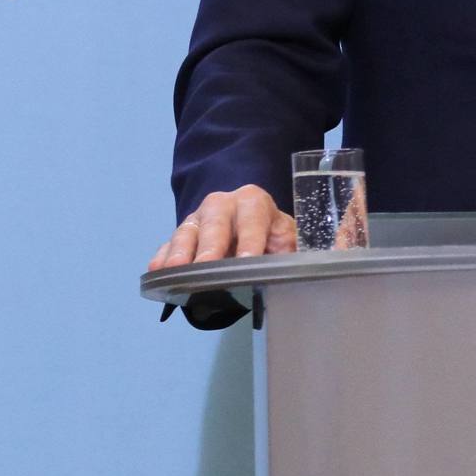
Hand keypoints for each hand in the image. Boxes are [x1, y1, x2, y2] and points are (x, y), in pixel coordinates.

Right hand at [148, 184, 292, 269]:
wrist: (254, 231)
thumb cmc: (273, 239)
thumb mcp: (291, 242)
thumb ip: (299, 252)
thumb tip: (318, 264)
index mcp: (254, 202)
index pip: (253, 218)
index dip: (250, 239)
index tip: (247, 261)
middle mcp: (223, 204)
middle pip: (215, 222)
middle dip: (210, 245)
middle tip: (206, 266)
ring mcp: (198, 219)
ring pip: (188, 231)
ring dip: (180, 252)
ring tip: (175, 271)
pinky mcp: (182, 235)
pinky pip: (169, 245)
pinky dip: (163, 258)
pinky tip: (157, 273)